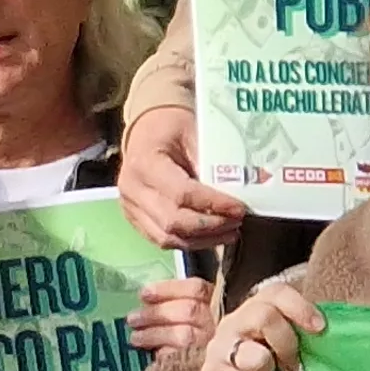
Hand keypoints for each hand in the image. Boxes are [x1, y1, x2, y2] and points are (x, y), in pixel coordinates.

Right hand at [115, 107, 245, 249]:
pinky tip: (211, 236)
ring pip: (168, 237)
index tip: (239, 208)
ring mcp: (130, 208)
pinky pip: (162, 240)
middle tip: (237, 221)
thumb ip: (210, 163)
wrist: (146, 131)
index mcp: (144, 164)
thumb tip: (239, 190)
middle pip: (174, 222)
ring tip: (230, 232)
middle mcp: (132, 190)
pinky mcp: (135, 219)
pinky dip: (190, 242)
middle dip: (211, 226)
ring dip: (203, 240)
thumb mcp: (193, 133)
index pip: (181, 194)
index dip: (213, 205)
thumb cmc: (171, 128)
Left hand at [128, 276, 217, 363]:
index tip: (143, 294)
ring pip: (184, 335)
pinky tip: (152, 353)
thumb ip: (175, 304)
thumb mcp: (191, 313)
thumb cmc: (195, 333)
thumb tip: (145, 302)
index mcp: (216, 302)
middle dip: (157, 313)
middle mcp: (217, 322)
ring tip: (135, 337)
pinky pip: (182, 357)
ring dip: (154, 334)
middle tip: (132, 319)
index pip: (196, 289)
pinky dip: (164, 353)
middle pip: (188, 310)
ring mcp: (213, 344)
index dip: (167, 289)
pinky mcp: (205, 365)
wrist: (215, 367)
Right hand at [193, 282, 327, 370]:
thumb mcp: (284, 349)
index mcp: (253, 311)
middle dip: (286, 344)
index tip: (320, 328)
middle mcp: (231, 325)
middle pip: (264, 315)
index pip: (275, 293)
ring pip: (257, 357)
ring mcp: (218, 351)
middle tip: (290, 362)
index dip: (300, 306)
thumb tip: (324, 328)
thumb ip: (298, 334)